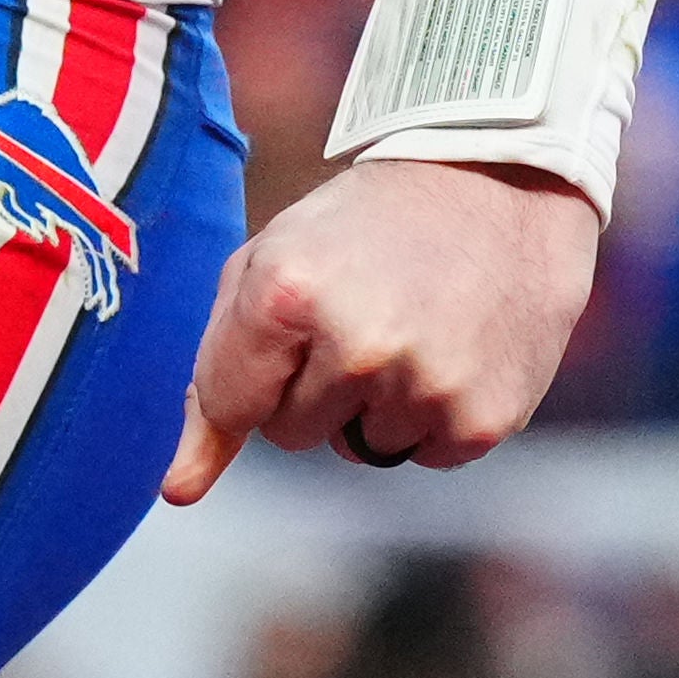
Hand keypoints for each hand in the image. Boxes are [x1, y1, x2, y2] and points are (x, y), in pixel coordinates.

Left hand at [164, 156, 598, 502]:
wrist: (497, 186)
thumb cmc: (363, 228)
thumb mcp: (268, 268)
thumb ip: (214, 379)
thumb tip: (180, 490)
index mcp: (287, 295)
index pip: (228, 405)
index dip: (252, 373)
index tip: (287, 334)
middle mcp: (358, 347)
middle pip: (292, 434)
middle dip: (313, 388)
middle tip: (361, 316)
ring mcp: (425, 387)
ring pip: (360, 449)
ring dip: (375, 404)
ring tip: (412, 325)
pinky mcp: (484, 419)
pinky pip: (424, 454)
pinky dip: (432, 415)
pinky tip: (454, 348)